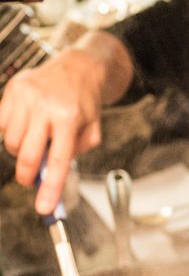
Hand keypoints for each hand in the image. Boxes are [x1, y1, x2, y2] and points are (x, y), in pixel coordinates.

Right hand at [0, 48, 112, 211]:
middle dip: (26, 175)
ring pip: (10, 141)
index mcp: (70, 118)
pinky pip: (1, 123)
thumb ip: (74, 153)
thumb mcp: (92, 130)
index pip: (58, 161)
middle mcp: (46, 107)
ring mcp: (26, 96)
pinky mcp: (13, 89)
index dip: (49, 188)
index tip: (44, 208)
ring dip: (19, 150)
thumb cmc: (84, 103)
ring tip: (34, 140)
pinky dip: (8, 131)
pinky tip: (23, 126)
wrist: (78, 68)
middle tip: (29, 180)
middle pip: (27, 155)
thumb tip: (50, 175)